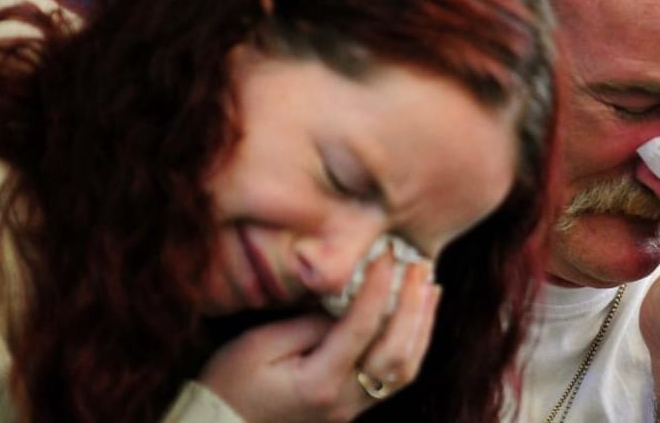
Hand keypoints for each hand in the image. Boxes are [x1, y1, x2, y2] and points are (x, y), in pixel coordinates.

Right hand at [199, 255, 439, 422]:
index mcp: (318, 382)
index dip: (378, 286)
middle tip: (419, 264)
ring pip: (404, 370)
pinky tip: (416, 317)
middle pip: (396, 352)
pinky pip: (394, 378)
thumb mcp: (258, 345)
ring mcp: (351, 409)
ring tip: (429, 285)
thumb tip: (347, 304)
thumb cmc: (229, 384)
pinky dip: (413, 343)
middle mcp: (343, 401)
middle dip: (412, 304)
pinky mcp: (353, 408)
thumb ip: (307, 324)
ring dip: (421, 324)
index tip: (387, 253)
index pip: (361, 328)